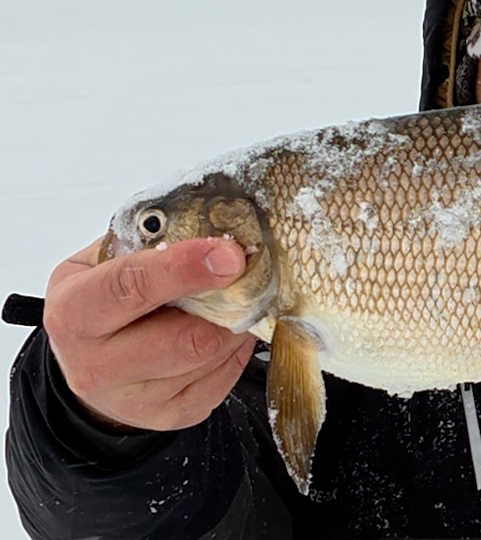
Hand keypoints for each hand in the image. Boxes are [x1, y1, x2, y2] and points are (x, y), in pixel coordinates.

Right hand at [42, 236, 256, 430]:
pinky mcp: (171, 415)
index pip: (130, 287)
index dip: (183, 268)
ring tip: (232, 300)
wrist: (92, 364)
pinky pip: (224, 379)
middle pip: (185, 337)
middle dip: (226, 302)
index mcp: (75, 312)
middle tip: (245, 274)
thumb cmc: (103, 301)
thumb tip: (210, 225)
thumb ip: (147, 241)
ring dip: (235, 323)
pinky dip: (235, 348)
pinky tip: (224, 330)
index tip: (228, 254)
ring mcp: (135, 399)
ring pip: (210, 356)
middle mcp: (96, 364)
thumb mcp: (103, 260)